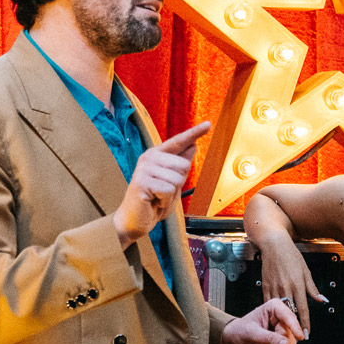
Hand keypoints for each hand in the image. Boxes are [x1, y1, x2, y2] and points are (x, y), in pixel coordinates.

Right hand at [114, 122, 210, 243]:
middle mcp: (149, 157)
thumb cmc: (153, 201)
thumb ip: (180, 164)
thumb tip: (193, 145)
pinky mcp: (142, 181)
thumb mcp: (173, 182)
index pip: (179, 141)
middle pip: (183, 165)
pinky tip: (153, 201)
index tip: (208, 124)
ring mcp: (144, 168)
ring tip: (157, 197)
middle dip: (178, 184)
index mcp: (157, 155)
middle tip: (163, 192)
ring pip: (177, 179)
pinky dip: (165, 201)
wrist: (135, 220)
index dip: (194, 132)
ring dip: (171, 194)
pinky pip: (168, 190)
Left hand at [222, 299, 302, 343]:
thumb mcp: (252, 334)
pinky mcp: (285, 342)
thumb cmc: (240, 331)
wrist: (234, 340)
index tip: (300, 337)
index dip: (294, 327)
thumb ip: (269, 339)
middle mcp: (282, 318)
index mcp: (274, 308)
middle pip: (288, 336)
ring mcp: (284, 331)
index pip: (288, 317)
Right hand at [259, 235, 327, 336]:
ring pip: (279, 310)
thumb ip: (313, 288)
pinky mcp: (265, 287)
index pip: (303, 309)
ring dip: (282, 322)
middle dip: (294, 327)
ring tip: (285, 333)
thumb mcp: (305, 271)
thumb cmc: (291, 255)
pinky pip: (268, 303)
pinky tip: (274, 320)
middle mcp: (286, 288)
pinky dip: (272, 313)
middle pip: (291, 312)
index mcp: (298, 284)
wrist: (273, 245)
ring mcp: (274, 288)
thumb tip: (322, 300)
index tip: (306, 334)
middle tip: (296, 338)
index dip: (305, 324)